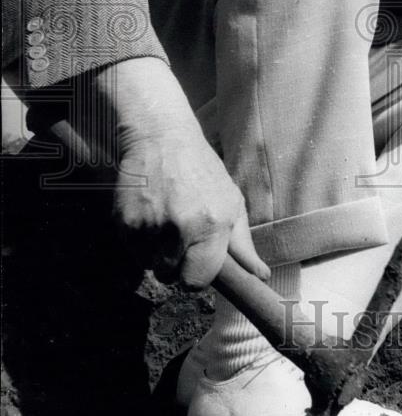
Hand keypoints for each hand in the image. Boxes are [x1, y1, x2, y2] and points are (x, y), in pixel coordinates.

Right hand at [114, 124, 269, 288]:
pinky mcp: (125, 221)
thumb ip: (243, 243)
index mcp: (214, 224)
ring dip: (155, 251)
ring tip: (163, 220)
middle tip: (178, 238)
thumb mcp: (231, 201)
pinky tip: (148, 213)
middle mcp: (183, 227)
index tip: (195, 262)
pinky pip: (131, 250)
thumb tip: (262, 276)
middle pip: (172, 276)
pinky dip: (138, 239)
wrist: (162, 137)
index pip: (199, 279)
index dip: (196, 274)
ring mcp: (151, 225)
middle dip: (174, 265)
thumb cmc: (201, 170)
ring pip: (149, 264)